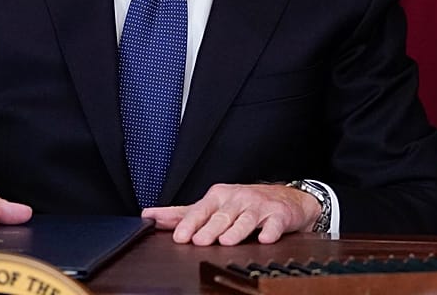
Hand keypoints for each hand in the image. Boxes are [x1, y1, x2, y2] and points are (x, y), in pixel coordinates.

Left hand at [142, 183, 321, 245]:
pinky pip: (274, 225)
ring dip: (236, 230)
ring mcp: (259, 207)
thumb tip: (150, 216)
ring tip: (226, 241)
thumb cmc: (244, 202)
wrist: (286, 198)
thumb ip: (182, 213)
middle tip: (199, 241)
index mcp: (219, 196)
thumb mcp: (213, 205)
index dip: (189, 223)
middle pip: (222, 216)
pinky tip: (264, 238)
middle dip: (210, 228)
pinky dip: (269, 232)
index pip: (201, 209)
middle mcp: (238, 199)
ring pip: (246, 220)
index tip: (179, 236)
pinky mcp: (279, 216)